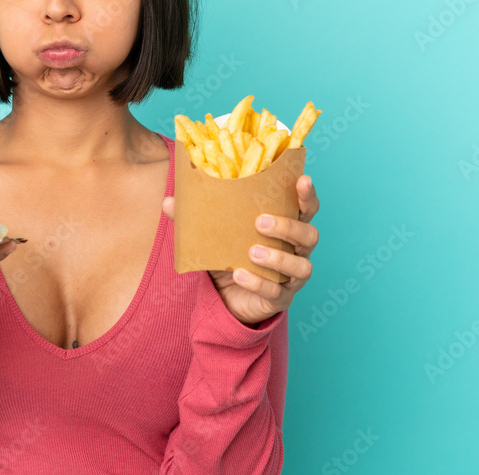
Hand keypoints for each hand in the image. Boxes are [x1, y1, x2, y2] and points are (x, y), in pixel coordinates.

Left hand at [162, 175, 319, 325]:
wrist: (227, 296)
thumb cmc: (230, 254)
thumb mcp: (214, 234)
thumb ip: (195, 218)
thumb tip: (169, 202)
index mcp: (286, 226)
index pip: (306, 207)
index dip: (308, 194)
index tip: (302, 179)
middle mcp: (296, 250)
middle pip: (309, 235)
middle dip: (289, 226)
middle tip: (260, 221)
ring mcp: (292, 277)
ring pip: (301, 266)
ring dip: (278, 258)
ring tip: (252, 252)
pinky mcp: (281, 299)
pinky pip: (277, 292)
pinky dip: (259, 283)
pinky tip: (241, 274)